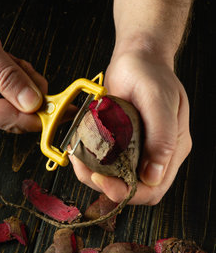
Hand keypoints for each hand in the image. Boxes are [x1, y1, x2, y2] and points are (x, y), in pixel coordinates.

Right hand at [0, 4, 47, 132]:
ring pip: (21, 105)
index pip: (14, 120)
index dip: (43, 116)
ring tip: (6, 59)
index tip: (67, 108)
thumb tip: (33, 104)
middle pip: (20, 116)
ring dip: (24, 81)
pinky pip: (16, 96)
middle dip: (31, 91)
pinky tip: (6, 62)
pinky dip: (19, 78)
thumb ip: (8, 76)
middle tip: (20, 64)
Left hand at [70, 48, 191, 204]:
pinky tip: (80, 151)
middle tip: (85, 171)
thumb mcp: (158, 100)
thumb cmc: (150, 74)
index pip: (153, 189)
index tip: (101, 179)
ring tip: (79, 159)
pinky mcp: (121, 146)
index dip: (127, 192)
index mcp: (172, 149)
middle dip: (106, 186)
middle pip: (132, 189)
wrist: (136, 60)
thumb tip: (153, 176)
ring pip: (116, 179)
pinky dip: (90, 162)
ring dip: (94, 175)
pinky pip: (106, 164)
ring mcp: (137, 151)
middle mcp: (155, 155)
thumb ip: (162, 137)